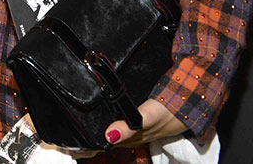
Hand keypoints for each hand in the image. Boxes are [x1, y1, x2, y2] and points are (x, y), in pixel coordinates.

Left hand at [67, 101, 184, 158]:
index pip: (101, 146)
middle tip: (64, 138)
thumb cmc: (169, 112)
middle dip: (84, 142)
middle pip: (101, 142)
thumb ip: (130, 127)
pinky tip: (95, 119)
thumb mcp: (149, 117)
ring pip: (107, 135)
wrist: (188, 104)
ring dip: (92, 133)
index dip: (85, 148)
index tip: (68, 146)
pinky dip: (104, 125)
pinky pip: (115, 126)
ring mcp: (130, 129)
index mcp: (128, 137)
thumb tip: (109, 136)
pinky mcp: (133, 122)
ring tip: (73, 131)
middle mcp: (127, 136)